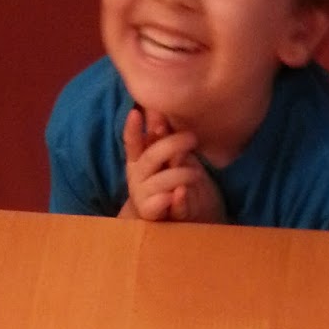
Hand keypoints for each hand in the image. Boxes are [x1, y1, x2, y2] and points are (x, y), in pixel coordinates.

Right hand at [119, 108, 224, 223]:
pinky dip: (174, 198)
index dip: (132, 129)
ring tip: (196, 174)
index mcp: (139, 160)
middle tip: (192, 138)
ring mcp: (144, 197)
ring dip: (180, 174)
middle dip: (171, 145)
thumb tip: (158, 108)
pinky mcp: (156, 216)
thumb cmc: (179, 181)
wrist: (188, 219)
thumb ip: (163, 136)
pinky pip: (164, 205)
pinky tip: (180, 193)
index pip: (132, 142)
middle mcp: (137, 178)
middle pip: (150, 158)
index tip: (136, 113)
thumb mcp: (173, 156)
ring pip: (160, 181)